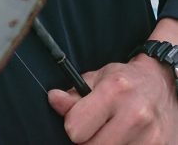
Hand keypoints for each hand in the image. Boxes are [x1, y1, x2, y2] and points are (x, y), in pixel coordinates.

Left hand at [48, 56, 177, 143]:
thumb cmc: (126, 81)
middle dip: (89, 139)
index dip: (73, 125)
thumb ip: (74, 93)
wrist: (162, 85)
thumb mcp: (99, 77)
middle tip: (98, 127)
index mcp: (115, 90)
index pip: (75, 129)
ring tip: (113, 132)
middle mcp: (135, 114)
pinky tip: (125, 139)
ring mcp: (150, 136)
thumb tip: (54, 100)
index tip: (81, 120)